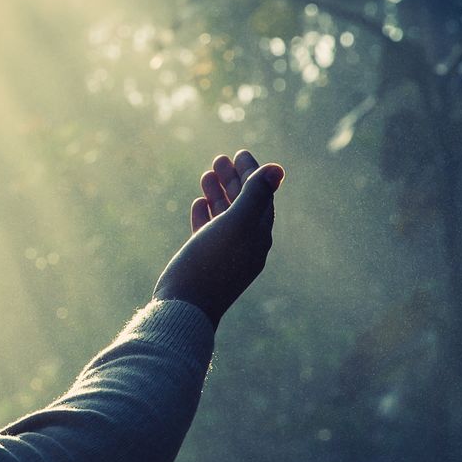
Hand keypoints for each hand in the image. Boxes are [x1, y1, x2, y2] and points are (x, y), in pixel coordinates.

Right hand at [151, 149, 284, 326]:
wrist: (184, 308)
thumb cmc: (209, 264)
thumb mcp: (235, 225)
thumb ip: (255, 196)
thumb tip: (277, 169)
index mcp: (257, 236)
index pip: (260, 197)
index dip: (252, 173)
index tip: (239, 153)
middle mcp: (246, 245)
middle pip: (243, 205)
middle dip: (233, 180)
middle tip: (219, 159)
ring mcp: (225, 255)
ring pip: (225, 216)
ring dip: (218, 193)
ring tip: (206, 174)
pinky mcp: (205, 263)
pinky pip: (210, 232)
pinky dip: (206, 213)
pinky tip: (198, 203)